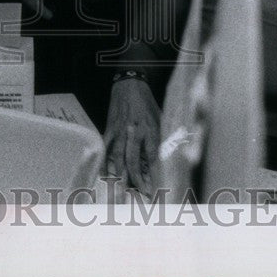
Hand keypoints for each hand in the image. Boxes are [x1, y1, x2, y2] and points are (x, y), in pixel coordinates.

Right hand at [103, 78, 160, 197]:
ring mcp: (120, 130)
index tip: (157, 187)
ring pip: (118, 156)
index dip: (154, 174)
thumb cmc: (147, 102)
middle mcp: (135, 131)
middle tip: (141, 193)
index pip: (152, 156)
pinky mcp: (110, 127)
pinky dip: (104, 160)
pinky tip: (103, 173)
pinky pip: (106, 147)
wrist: (129, 84)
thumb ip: (164, 135)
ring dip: (119, 174)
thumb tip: (173, 153)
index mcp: (150, 129)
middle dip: (136, 179)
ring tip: (122, 189)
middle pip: (133, 160)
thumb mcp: (161, 117)